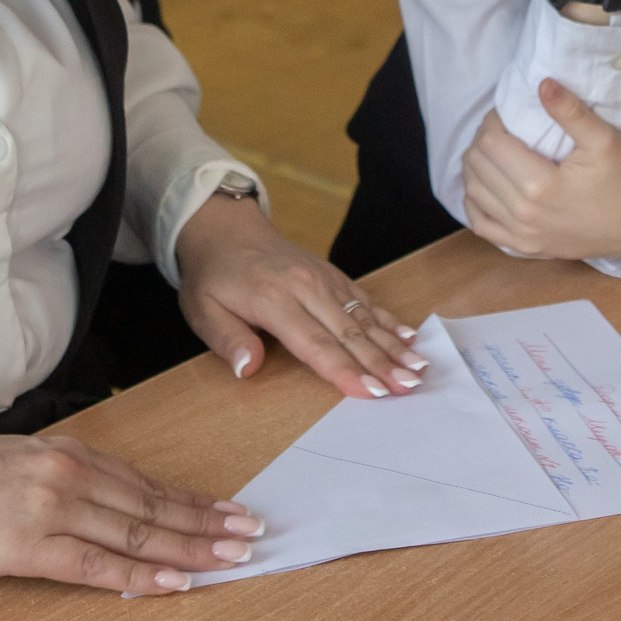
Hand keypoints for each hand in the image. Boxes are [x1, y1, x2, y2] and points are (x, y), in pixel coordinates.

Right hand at [0, 433, 262, 593]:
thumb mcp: (27, 461)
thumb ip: (72, 477)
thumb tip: (117, 502)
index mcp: (71, 453)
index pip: (147, 482)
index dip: (193, 500)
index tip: (230, 510)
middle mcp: (72, 475)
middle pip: (154, 505)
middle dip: (207, 522)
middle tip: (249, 534)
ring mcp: (56, 510)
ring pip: (138, 532)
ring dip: (190, 547)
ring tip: (229, 557)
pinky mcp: (34, 547)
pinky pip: (99, 566)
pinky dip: (141, 574)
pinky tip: (173, 581)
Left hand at [172, 191, 425, 398]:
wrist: (224, 228)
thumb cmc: (212, 276)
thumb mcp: (201, 310)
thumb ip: (227, 340)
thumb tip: (249, 369)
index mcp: (273, 299)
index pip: (315, 343)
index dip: (345, 370)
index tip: (372, 391)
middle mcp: (306, 286)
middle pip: (349, 332)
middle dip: (382, 362)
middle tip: (409, 387)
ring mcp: (323, 277)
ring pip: (363, 316)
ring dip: (393, 345)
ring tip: (419, 368)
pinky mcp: (331, 274)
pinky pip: (364, 299)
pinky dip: (388, 319)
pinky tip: (409, 336)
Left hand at [461, 83, 620, 263]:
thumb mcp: (603, 141)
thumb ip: (571, 112)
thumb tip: (543, 84)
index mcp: (540, 186)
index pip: (491, 143)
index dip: (492, 121)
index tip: (507, 114)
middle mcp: (523, 213)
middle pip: (477, 165)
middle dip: (482, 139)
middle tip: (501, 128)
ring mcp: (520, 235)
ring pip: (473, 192)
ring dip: (476, 166)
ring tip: (495, 151)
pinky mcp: (521, 247)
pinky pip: (480, 224)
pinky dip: (474, 201)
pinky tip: (487, 184)